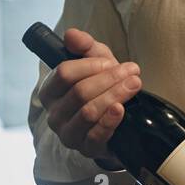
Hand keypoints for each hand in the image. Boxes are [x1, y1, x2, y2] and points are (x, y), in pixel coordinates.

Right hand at [38, 28, 140, 165]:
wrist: (119, 120)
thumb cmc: (103, 87)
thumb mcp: (97, 62)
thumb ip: (85, 46)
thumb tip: (71, 35)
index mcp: (50, 91)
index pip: (64, 73)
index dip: (90, 65)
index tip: (111, 62)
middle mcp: (54, 114)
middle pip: (80, 92)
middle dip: (110, 79)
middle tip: (132, 72)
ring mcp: (68, 134)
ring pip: (88, 112)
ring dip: (115, 95)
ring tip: (134, 85)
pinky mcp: (86, 149)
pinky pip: (95, 136)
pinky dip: (110, 121)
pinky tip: (121, 110)